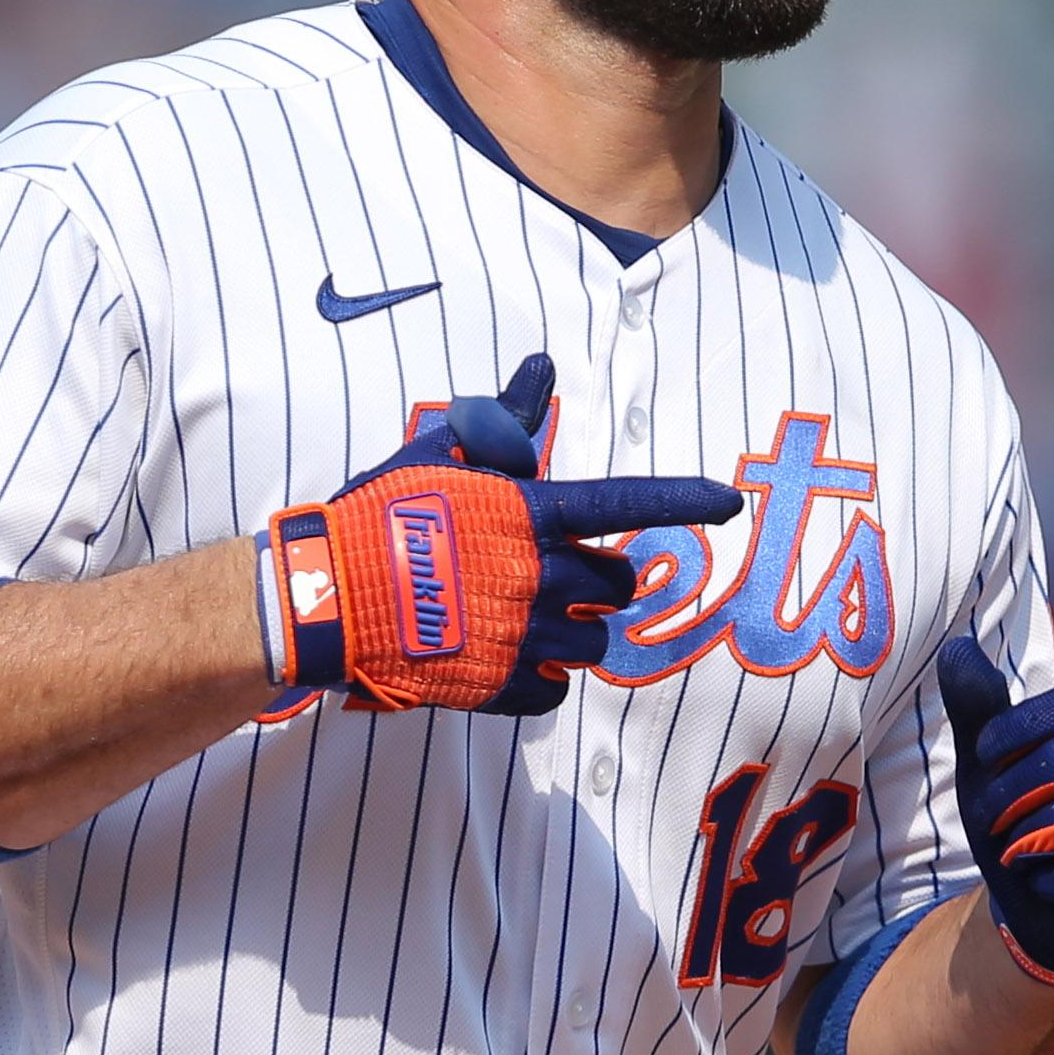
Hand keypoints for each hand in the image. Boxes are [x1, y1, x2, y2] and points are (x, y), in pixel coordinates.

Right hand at [272, 354, 740, 715]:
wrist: (327, 596)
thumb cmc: (379, 516)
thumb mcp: (440, 454)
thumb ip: (502, 419)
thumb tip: (541, 363)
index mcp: (530, 514)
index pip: (625, 503)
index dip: (682, 499)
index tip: (726, 500)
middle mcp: (539, 575)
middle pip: (615, 587)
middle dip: (596, 583)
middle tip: (549, 577)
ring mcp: (523, 635)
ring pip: (590, 643)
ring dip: (569, 633)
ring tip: (517, 619)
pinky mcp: (501, 685)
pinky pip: (555, 691)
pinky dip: (539, 680)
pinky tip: (503, 659)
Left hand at [935, 635, 1053, 989]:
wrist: (1039, 910)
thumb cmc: (1018, 820)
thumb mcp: (989, 761)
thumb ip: (978, 705)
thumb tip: (957, 645)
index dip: (1021, 724)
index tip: (986, 753)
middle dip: (1005, 796)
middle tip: (995, 820)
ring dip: (1020, 843)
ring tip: (1024, 851)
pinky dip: (1046, 883)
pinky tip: (1053, 884)